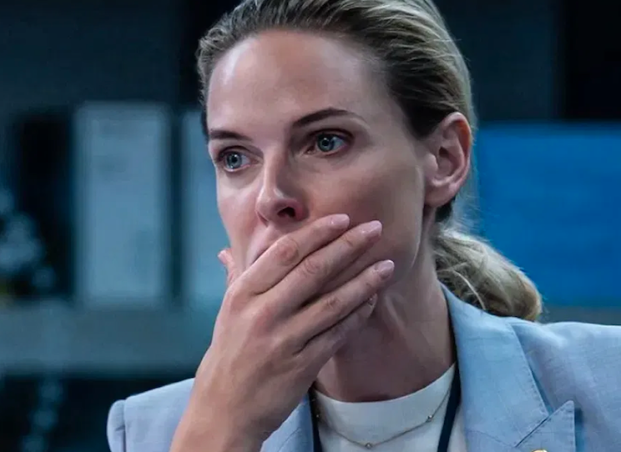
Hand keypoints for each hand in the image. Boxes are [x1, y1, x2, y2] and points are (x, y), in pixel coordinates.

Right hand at [170, 215, 393, 450]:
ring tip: (387, 264)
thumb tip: (229, 250)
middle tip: (376, 228)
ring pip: (333, 302)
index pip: (286, 252)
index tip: (343, 218)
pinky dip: (358, 314)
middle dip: (349, 246)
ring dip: (364, 281)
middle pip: (314, 271)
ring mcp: (283, 340)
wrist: (224, 411)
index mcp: (244, 294)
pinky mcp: (302, 365)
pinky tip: (373, 299)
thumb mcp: (227, 313)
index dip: (317, 232)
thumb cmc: (229, 356)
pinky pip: (338, 333)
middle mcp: (262, 313)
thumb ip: (236, 278)